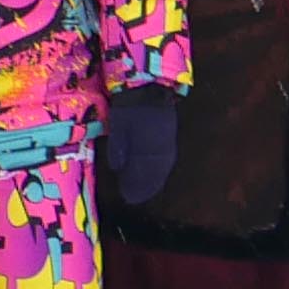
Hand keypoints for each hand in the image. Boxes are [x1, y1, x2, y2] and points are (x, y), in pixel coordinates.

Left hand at [101, 89, 180, 208]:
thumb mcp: (118, 130)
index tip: (127, 198)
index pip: (141, 178)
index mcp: (145, 153)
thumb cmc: (130, 110)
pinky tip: (156, 173)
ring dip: (153, 182)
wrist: (151, 90)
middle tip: (134, 197)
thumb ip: (118, 151)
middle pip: (153, 178)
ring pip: (161, 171)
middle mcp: (160, 155)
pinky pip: (166, 162)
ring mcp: (168, 147)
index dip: (134, 189)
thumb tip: (118, 170)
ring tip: (145, 189)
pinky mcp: (171, 140)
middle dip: (144, 188)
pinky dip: (160, 171)